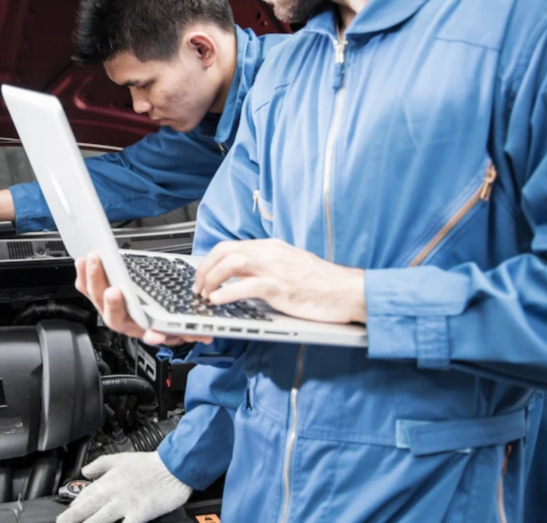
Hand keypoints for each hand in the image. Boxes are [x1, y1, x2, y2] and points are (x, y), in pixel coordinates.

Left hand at [57, 451, 192, 522]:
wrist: (173, 467)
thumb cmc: (149, 464)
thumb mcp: (120, 458)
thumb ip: (100, 465)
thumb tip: (85, 471)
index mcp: (107, 480)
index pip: (84, 496)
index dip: (73, 508)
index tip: (64, 516)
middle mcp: (112, 494)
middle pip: (85, 510)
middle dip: (71, 519)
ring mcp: (124, 505)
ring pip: (99, 520)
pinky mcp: (139, 514)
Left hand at [75, 254, 209, 345]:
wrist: (146, 315)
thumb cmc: (159, 318)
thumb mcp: (177, 326)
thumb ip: (189, 330)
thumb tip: (205, 335)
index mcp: (142, 328)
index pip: (144, 333)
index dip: (148, 333)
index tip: (153, 332)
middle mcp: (123, 320)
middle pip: (113, 315)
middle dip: (113, 303)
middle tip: (114, 290)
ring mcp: (108, 307)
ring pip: (96, 297)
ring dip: (93, 280)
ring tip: (93, 262)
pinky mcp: (99, 293)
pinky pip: (86, 287)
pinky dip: (83, 275)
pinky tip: (83, 262)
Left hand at [193, 239, 366, 323]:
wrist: (349, 291)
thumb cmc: (323, 284)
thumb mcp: (290, 267)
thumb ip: (267, 268)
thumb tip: (242, 278)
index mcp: (271, 247)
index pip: (230, 246)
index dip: (209, 261)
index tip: (201, 276)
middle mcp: (270, 253)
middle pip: (225, 252)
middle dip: (204, 269)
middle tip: (197, 287)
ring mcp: (275, 269)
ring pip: (231, 263)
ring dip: (211, 279)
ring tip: (204, 295)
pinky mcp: (281, 287)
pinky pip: (247, 286)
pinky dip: (227, 292)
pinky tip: (217, 301)